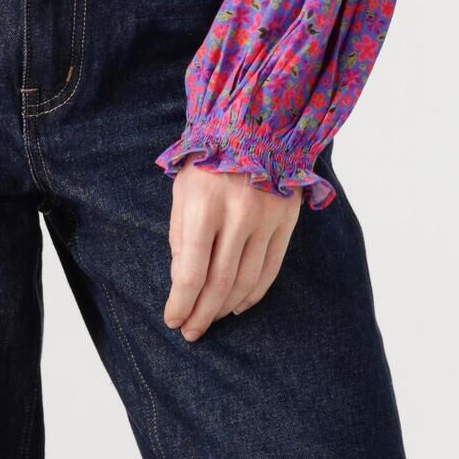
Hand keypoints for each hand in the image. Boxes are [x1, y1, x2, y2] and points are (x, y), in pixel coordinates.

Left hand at [163, 167, 300, 340]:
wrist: (257, 125)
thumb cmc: (209, 159)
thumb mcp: (182, 192)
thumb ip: (181, 238)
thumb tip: (182, 284)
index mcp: (203, 206)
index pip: (191, 272)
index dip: (181, 303)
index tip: (173, 320)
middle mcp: (237, 215)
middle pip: (219, 283)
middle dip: (202, 314)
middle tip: (190, 332)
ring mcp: (266, 219)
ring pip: (245, 282)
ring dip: (225, 308)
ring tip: (209, 319)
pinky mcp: (286, 222)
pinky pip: (269, 271)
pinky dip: (252, 295)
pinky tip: (237, 306)